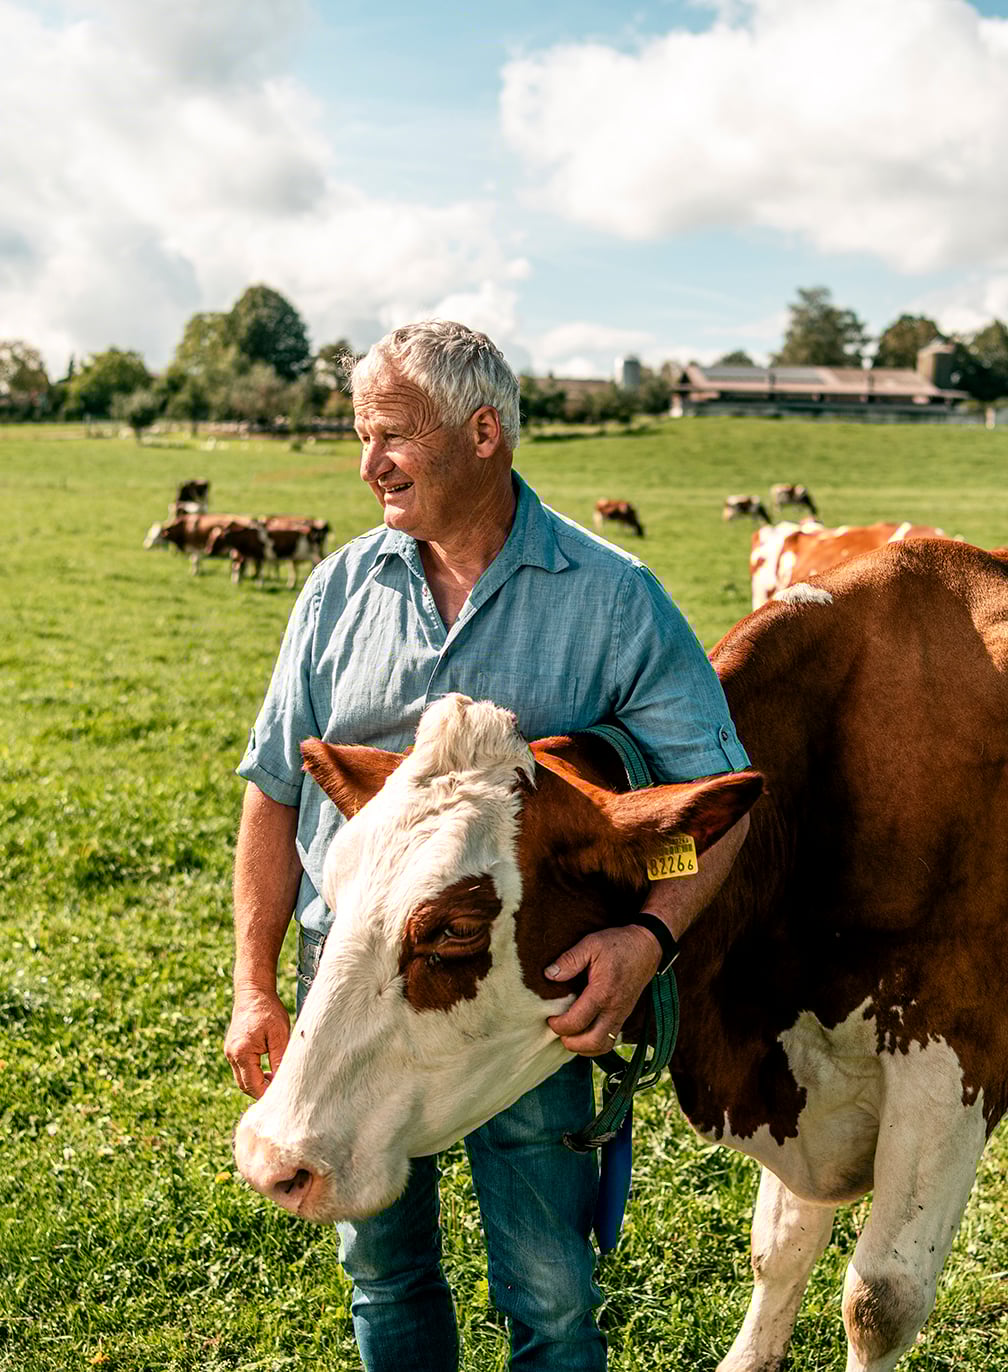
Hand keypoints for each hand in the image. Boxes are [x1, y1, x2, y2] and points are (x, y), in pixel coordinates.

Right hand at [224, 985, 290, 1098]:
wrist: (253, 992)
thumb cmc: (268, 1010)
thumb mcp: (280, 1035)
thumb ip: (280, 1060)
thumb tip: (283, 1083)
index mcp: (241, 1053)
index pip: (253, 1085)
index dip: (267, 1094)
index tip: (283, 1097)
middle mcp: (231, 1055)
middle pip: (245, 1086)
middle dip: (261, 1092)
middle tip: (281, 1092)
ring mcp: (229, 1052)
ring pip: (242, 1079)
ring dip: (257, 1083)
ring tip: (276, 1082)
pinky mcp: (232, 1049)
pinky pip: (242, 1069)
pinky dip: (253, 1074)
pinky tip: (268, 1071)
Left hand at [545, 925, 661, 1054]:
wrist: (647, 947)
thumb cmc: (618, 944)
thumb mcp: (591, 944)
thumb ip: (570, 960)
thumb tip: (549, 975)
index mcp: (602, 993)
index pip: (577, 1022)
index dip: (559, 1025)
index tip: (549, 1018)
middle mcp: (614, 1009)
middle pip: (591, 1042)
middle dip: (571, 1043)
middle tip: (558, 1030)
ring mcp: (622, 1015)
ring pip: (603, 1046)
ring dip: (584, 1047)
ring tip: (569, 1036)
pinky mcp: (625, 1016)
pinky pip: (611, 1040)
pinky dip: (596, 1044)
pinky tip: (584, 1035)